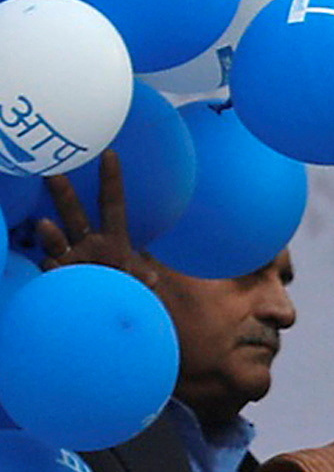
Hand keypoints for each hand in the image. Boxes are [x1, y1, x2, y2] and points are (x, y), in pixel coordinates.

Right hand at [31, 151, 162, 289]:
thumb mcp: (138, 284)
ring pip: (55, 241)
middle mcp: (87, 244)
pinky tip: (57, 274)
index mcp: (113, 239)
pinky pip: (52, 270)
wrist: (104, 317)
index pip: (112, 205)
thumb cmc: (124, 292)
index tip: (110, 154)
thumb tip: (152, 278)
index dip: (111, 181)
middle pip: (74, 214)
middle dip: (63, 195)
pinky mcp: (57, 276)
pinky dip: (55, 273)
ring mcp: (69, 259)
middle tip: (54, 174)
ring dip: (50, 233)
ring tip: (44, 224)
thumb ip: (140, 278)